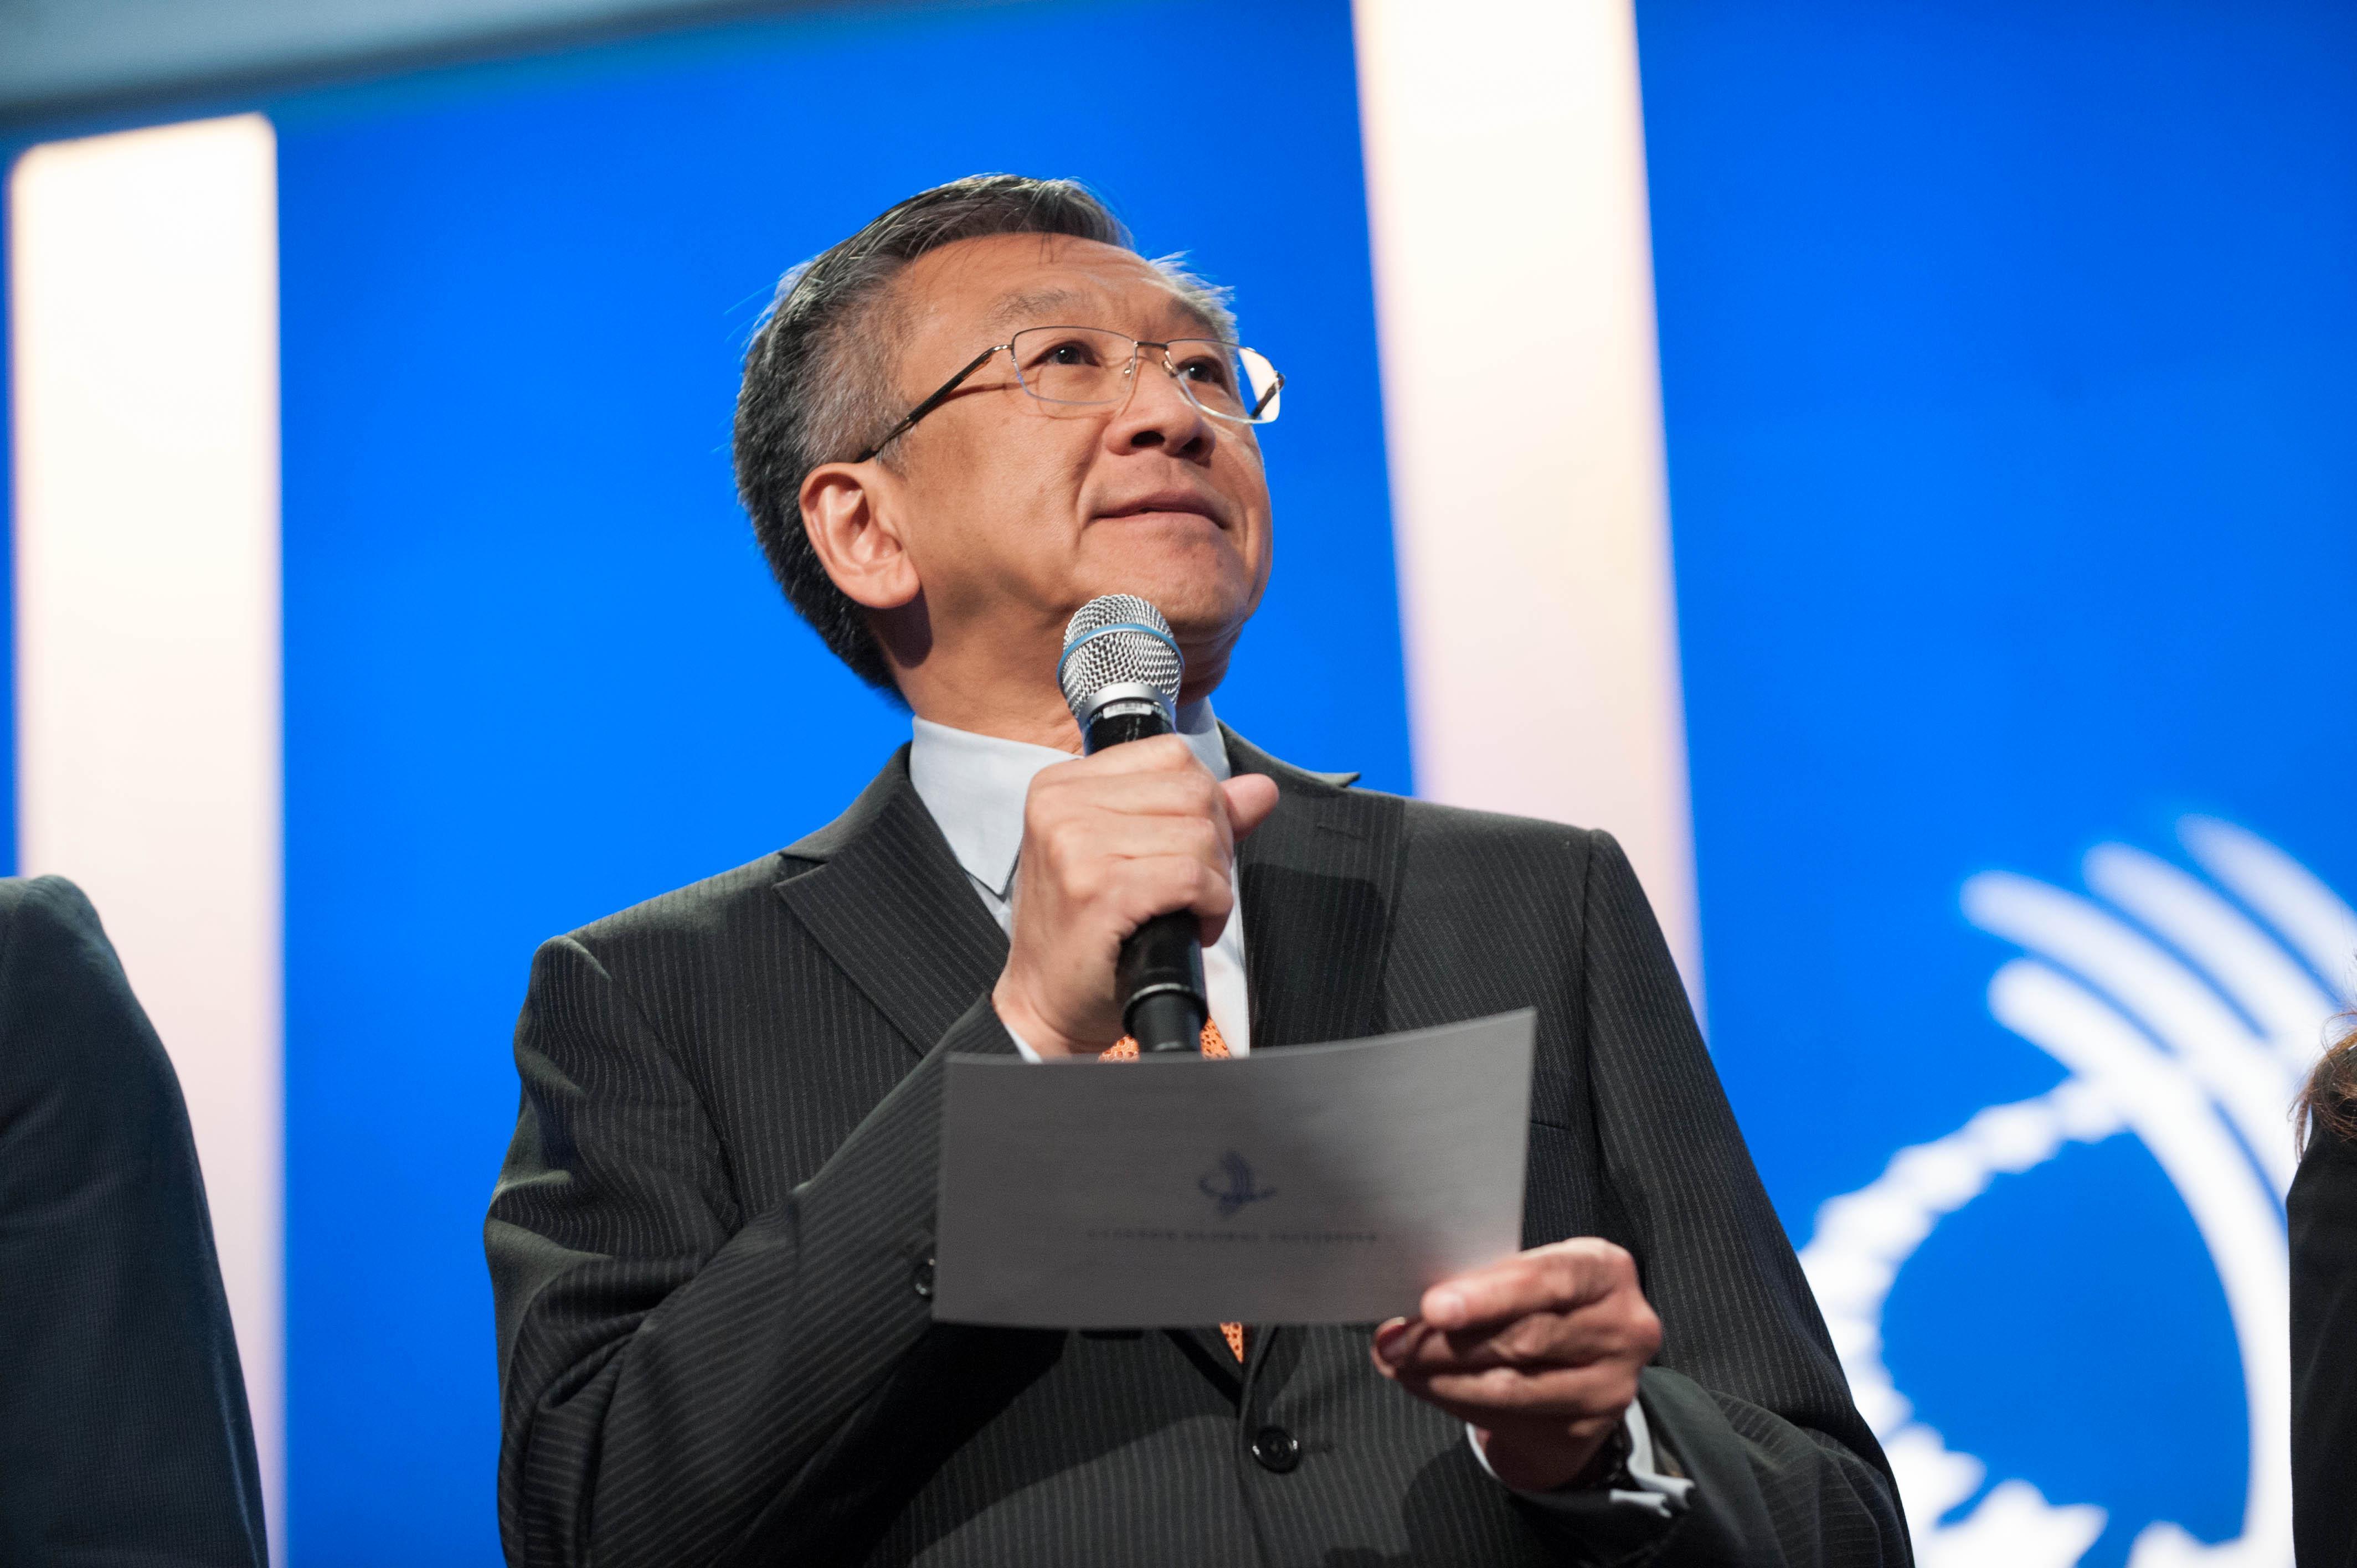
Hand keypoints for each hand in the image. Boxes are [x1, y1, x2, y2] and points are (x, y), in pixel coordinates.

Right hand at [992, 735, 1279, 1057]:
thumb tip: (1260, 788)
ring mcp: (1075, 844)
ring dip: (1213, 882)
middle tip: (1191, 889)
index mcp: (1061, 784)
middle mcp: (1061, 805)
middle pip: (1193, 791)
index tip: (1186, 850)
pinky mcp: (1098, 889)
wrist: (1046, 1006)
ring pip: (1199, 834)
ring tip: (1184, 910)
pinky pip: (1192, 876)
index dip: (1203, 804)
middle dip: (1215, 844)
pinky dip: (1210, 906)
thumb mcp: (1129, 855)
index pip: (1172, 755)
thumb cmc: (1085, 934)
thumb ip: (1195, 815)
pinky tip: (1189, 926)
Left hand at [1370, 1238, 1662, 1491]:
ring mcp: (1610, 1385)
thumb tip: (1410, 1308)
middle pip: (1526, 1337)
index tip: (1433, 1306)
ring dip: (1442, 1377)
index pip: (1548, 1278)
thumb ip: (1482, 1283)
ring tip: (1399, 1364)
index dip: (1489, 1294)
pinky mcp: (1587, 1429)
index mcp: (1604, 1269)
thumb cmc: (1540, 1303)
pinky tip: (1426, 1385)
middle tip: (1393, 1342)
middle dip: (1447, 1341)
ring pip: (1513, 1385)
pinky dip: (1457, 1401)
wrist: (1577, 1368)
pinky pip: (1509, 1418)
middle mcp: (1622, 1327)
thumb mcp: (1525, 1277)